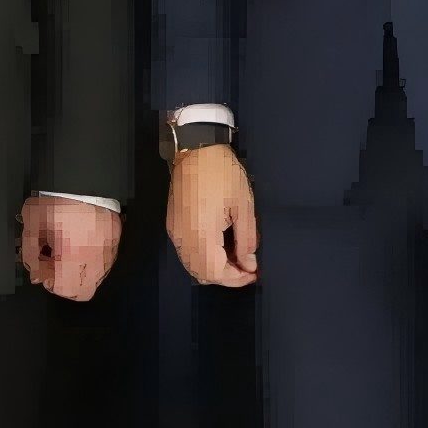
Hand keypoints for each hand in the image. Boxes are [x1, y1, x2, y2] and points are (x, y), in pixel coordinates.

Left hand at [20, 191, 122, 302]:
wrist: (81, 177)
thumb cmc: (57, 199)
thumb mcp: (32, 223)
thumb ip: (30, 252)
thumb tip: (34, 272)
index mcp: (72, 254)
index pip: (64, 288)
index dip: (50, 284)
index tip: (42, 271)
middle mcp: (94, 256)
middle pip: (84, 291)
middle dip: (67, 285)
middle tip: (55, 269)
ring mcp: (109, 248)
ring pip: (96, 277)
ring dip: (79, 273)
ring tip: (67, 254)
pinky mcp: (116, 237)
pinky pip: (106, 259)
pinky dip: (92, 259)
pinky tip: (80, 245)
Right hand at [168, 142, 259, 289]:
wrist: (196, 149)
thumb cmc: (222, 172)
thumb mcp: (243, 205)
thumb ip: (246, 239)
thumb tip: (249, 263)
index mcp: (201, 234)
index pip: (216, 272)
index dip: (236, 279)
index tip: (254, 273)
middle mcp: (183, 238)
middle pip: (201, 274)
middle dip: (226, 276)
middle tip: (248, 268)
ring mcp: (175, 232)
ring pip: (192, 266)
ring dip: (214, 269)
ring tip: (237, 258)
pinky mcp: (173, 225)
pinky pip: (186, 253)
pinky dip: (203, 259)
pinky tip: (221, 248)